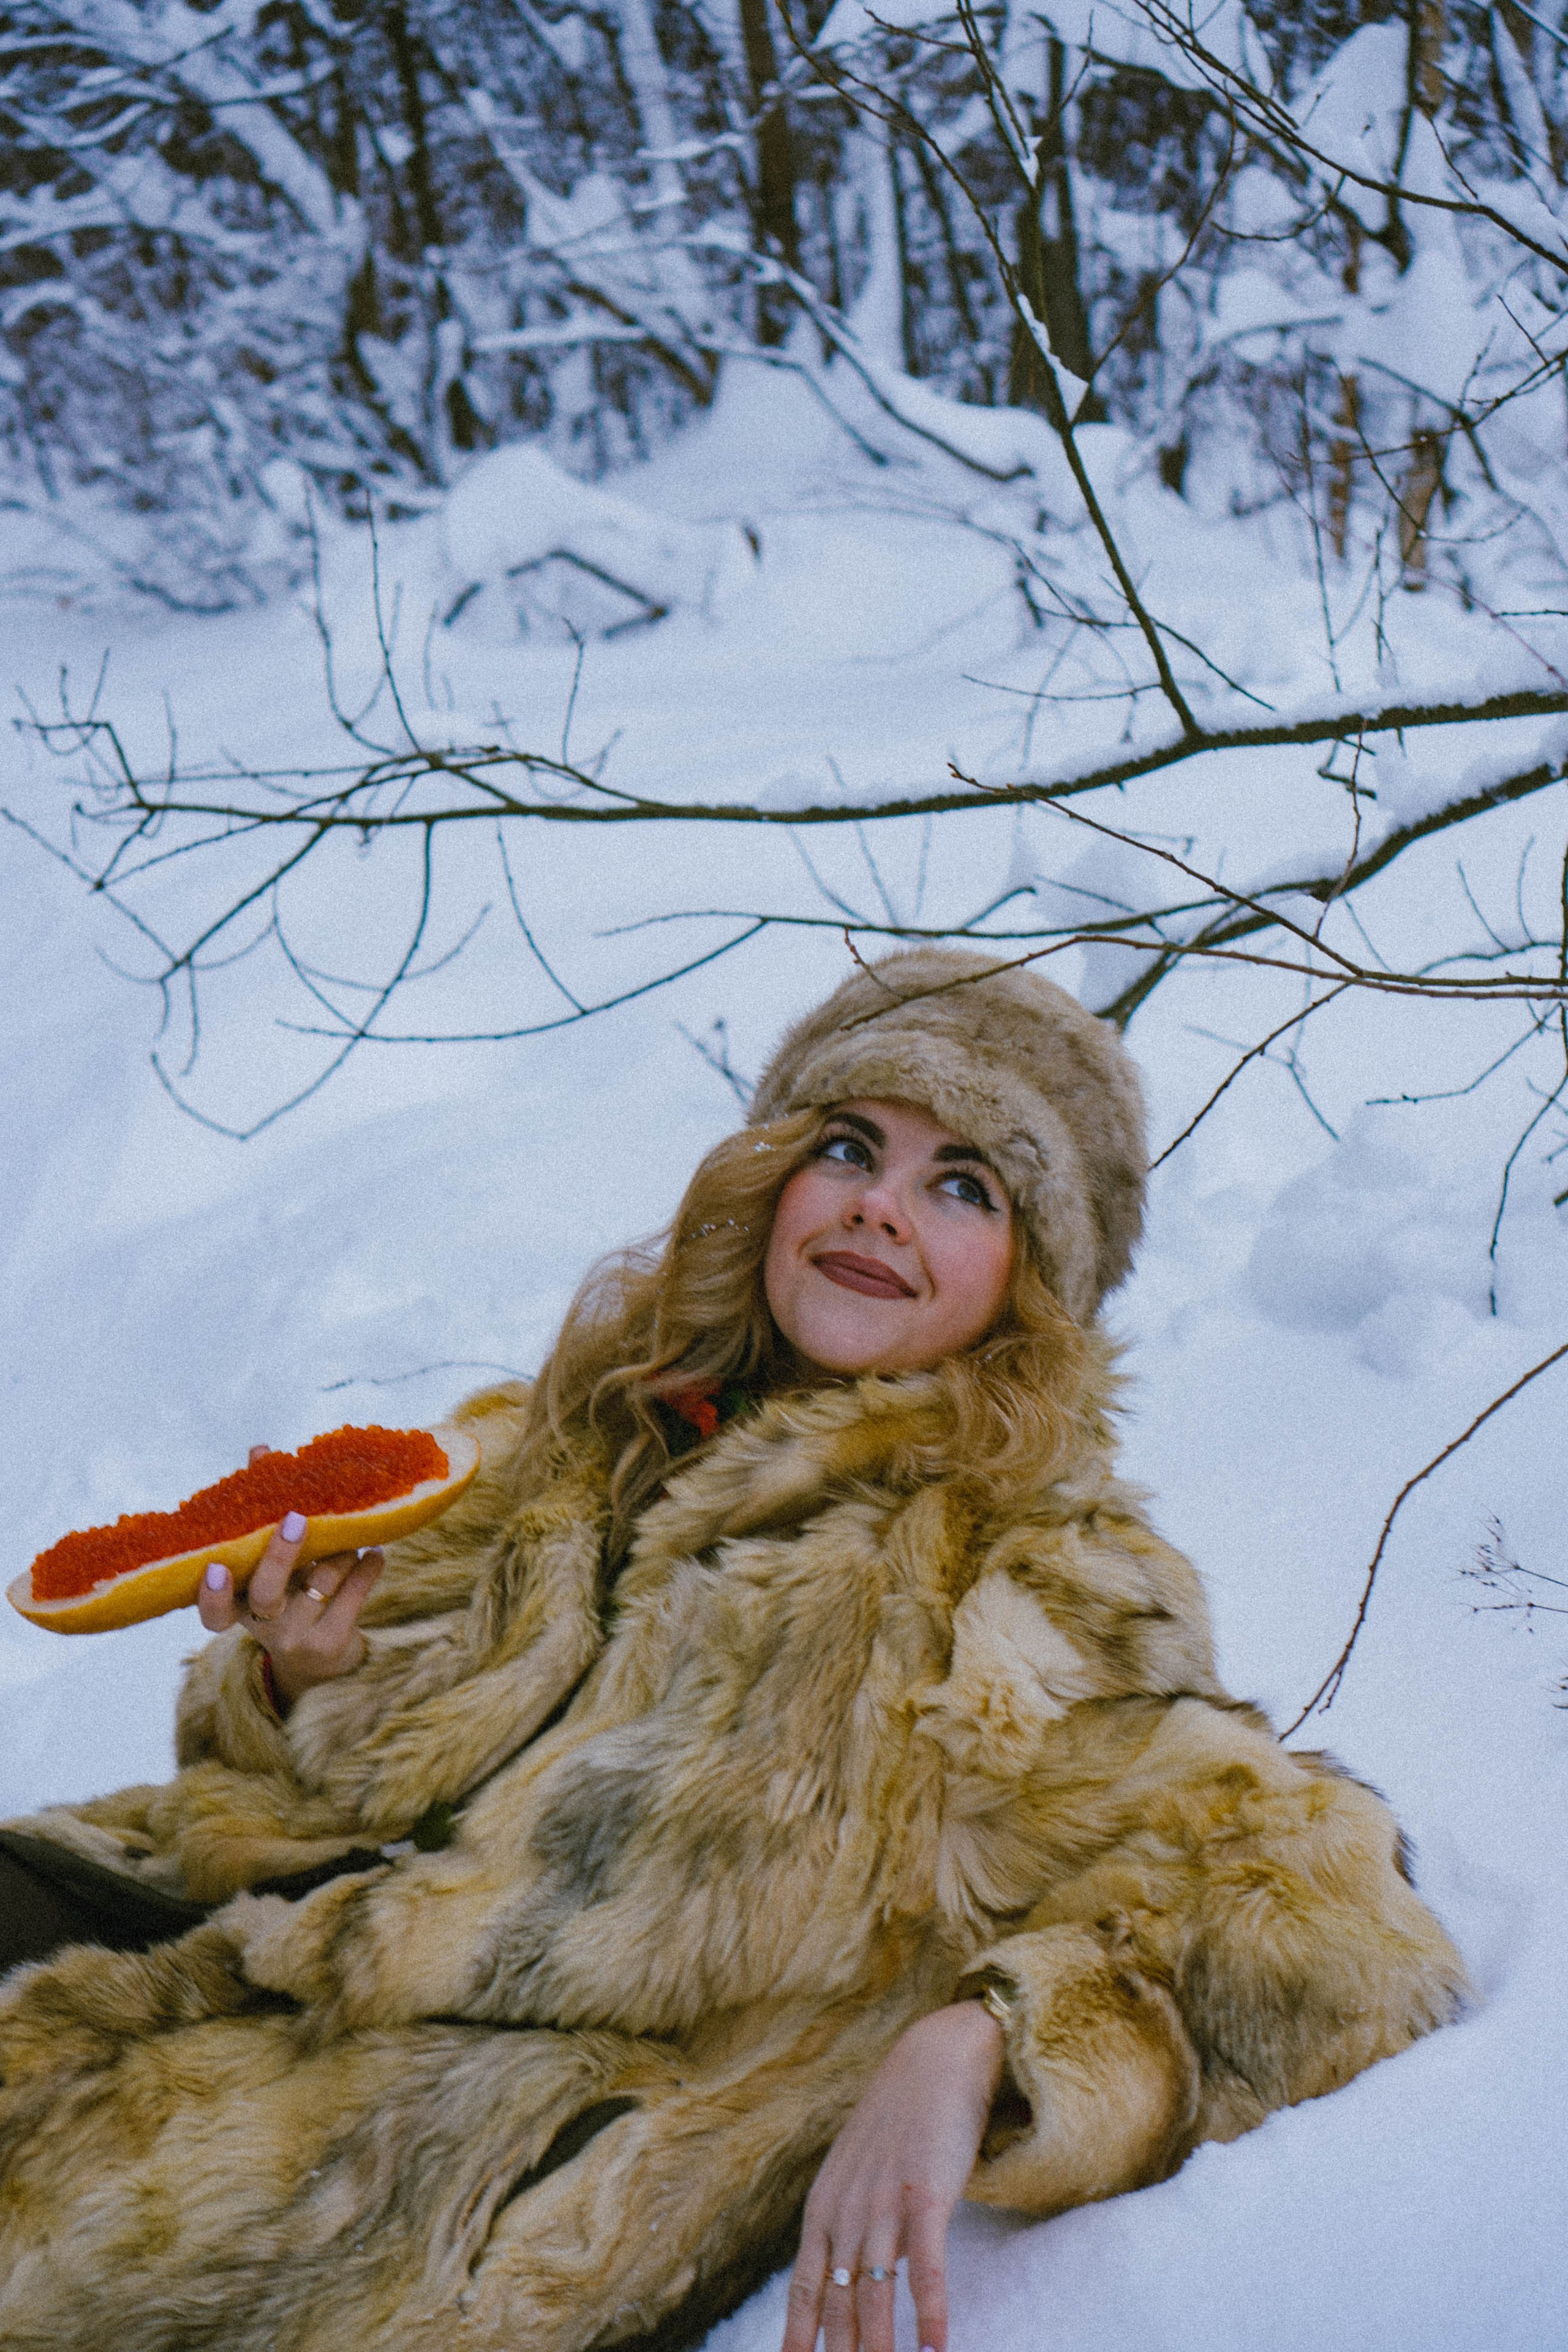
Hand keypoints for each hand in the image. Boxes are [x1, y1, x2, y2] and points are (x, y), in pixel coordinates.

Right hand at [196, 1444, 383, 1711]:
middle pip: (267, 1593)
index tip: (216, 1567)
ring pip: (321, 1582)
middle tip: (297, 1518)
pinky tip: (375, 1551)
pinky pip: (354, 1593)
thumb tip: (260, 1451)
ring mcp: (299, 1636)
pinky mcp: (334, 1641)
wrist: (323, 1663)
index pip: (214, 1613)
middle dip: (281, 1554)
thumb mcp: (270, 1565)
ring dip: (340, 1549)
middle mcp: (265, 1625)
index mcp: (240, 1606)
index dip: (212, 1595)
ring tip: (352, 1532)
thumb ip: (262, 1513)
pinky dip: (368, 1566)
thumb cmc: (290, 1596)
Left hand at [781, 2000, 1003, 2351]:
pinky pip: (927, 2266)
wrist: (934, 2060)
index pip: (802, 2288)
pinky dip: (930, 2312)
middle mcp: (847, 2210)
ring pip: (875, 2294)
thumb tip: (852, 2279)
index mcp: (824, 2207)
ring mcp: (886, 2203)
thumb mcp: (857, 2173)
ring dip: (879, 2348)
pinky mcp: (927, 2196)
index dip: (797, 2336)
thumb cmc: (898, 2122)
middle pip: (838, 2302)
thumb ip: (849, 2223)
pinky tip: (936, 2347)